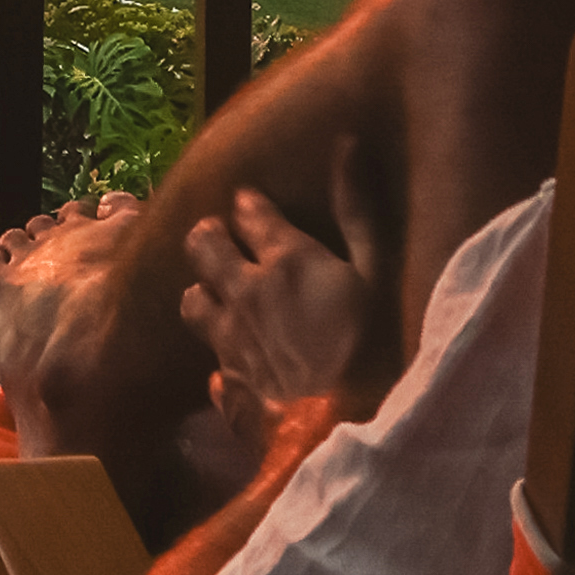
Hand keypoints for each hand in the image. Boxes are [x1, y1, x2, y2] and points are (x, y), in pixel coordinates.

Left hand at [179, 188, 367, 420]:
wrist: (358, 430)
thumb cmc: (381, 346)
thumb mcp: (381, 273)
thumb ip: (359, 211)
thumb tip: (346, 144)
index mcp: (286, 260)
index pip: (249, 212)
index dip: (250, 204)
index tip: (254, 205)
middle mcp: (246, 294)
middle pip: (202, 246)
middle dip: (210, 236)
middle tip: (227, 241)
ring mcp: (232, 342)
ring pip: (192, 302)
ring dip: (206, 294)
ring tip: (225, 298)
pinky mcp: (231, 386)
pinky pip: (212, 362)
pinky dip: (221, 357)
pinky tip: (237, 361)